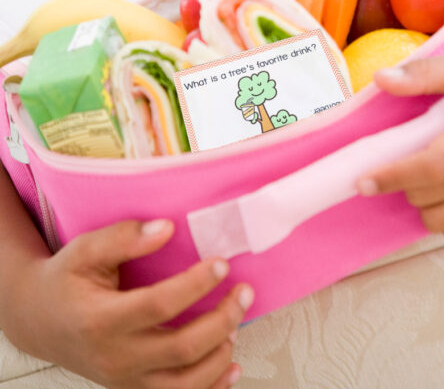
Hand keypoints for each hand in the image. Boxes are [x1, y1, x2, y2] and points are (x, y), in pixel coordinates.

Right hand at [11, 218, 251, 388]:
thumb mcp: (84, 250)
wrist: (40, 322)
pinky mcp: (133, 388)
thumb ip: (124, 236)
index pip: (158, 306)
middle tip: (245, 292)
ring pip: (184, 384)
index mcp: (101, 320)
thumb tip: (167, 227)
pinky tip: (231, 365)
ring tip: (237, 322)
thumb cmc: (66, 281)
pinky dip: (210, 386)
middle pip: (180, 350)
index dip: (195, 286)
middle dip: (221, 321)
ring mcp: (125, 379)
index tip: (222, 264)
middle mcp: (115, 357)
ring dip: (220, 355)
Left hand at [357, 53, 443, 246]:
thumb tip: (381, 79)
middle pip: (428, 196)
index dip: (392, 177)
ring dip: (423, 202)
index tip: (362, 181)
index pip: (430, 166)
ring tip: (431, 174)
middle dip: (405, 181)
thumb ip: (424, 73)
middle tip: (409, 157)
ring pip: (439, 221)